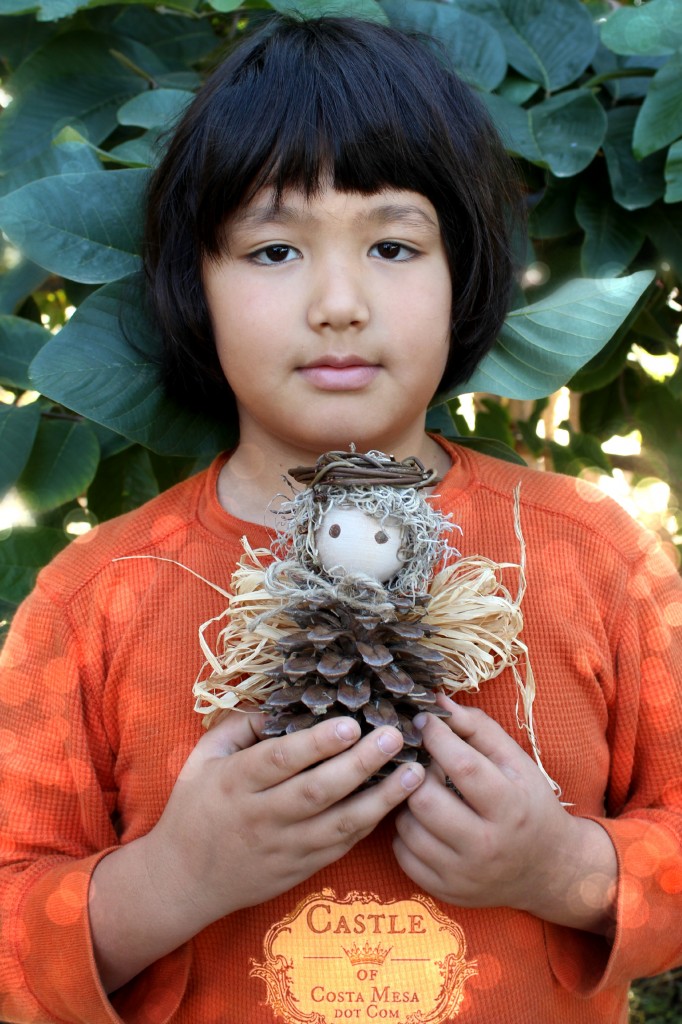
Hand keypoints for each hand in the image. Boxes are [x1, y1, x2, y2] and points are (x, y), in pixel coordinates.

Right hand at [147, 711, 423, 926]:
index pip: (281, 761)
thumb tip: (278, 702)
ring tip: (414, 773)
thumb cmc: (193, 809)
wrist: (182, 881)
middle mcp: (262, 816)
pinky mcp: (300, 869)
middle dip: (360, 763)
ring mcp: (284, 847)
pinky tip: (395, 802)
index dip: (317, 743)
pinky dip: (370, 824)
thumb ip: (238, 727)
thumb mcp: (202, 759)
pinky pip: (340, 846)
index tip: (350, 723)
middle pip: (317, 791)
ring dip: (381, 798)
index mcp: (235, 783)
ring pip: (339, 824)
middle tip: (394, 737)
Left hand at [393, 696, 615, 933]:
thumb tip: (436, 702)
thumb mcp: (516, 762)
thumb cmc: (528, 804)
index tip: (422, 720)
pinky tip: (424, 822)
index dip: (435, 736)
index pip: (462, 765)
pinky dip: (406, 833)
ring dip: (409, 802)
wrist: (547, 870)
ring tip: (426, 792)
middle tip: (424, 763)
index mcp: (510, 807)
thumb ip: (478, 728)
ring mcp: (464, 874)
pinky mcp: (446, 891)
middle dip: (418, 773)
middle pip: (426, 800)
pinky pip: (402, 854)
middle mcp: (486, 846)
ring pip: (407, 827)